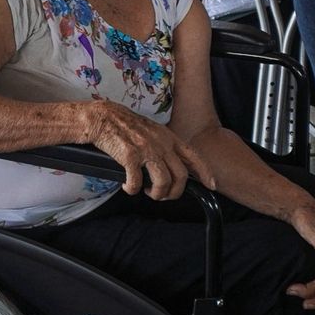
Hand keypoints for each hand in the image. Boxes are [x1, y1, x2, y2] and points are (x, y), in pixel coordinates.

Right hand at [85, 101, 211, 200]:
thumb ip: (164, 146)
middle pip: (180, 176)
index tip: (210, 185)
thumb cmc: (126, 126)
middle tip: (163, 196)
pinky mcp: (130, 156)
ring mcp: (146, 149)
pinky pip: (137, 183)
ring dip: (157, 194)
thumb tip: (172, 167)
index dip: (204, 173)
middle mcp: (161, 143)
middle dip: (174, 192)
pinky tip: (128, 186)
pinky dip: (133, 190)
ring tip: (147, 192)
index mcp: (168, 137)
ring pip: (163, 182)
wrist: (104, 118)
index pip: (193, 156)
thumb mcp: (152, 132)